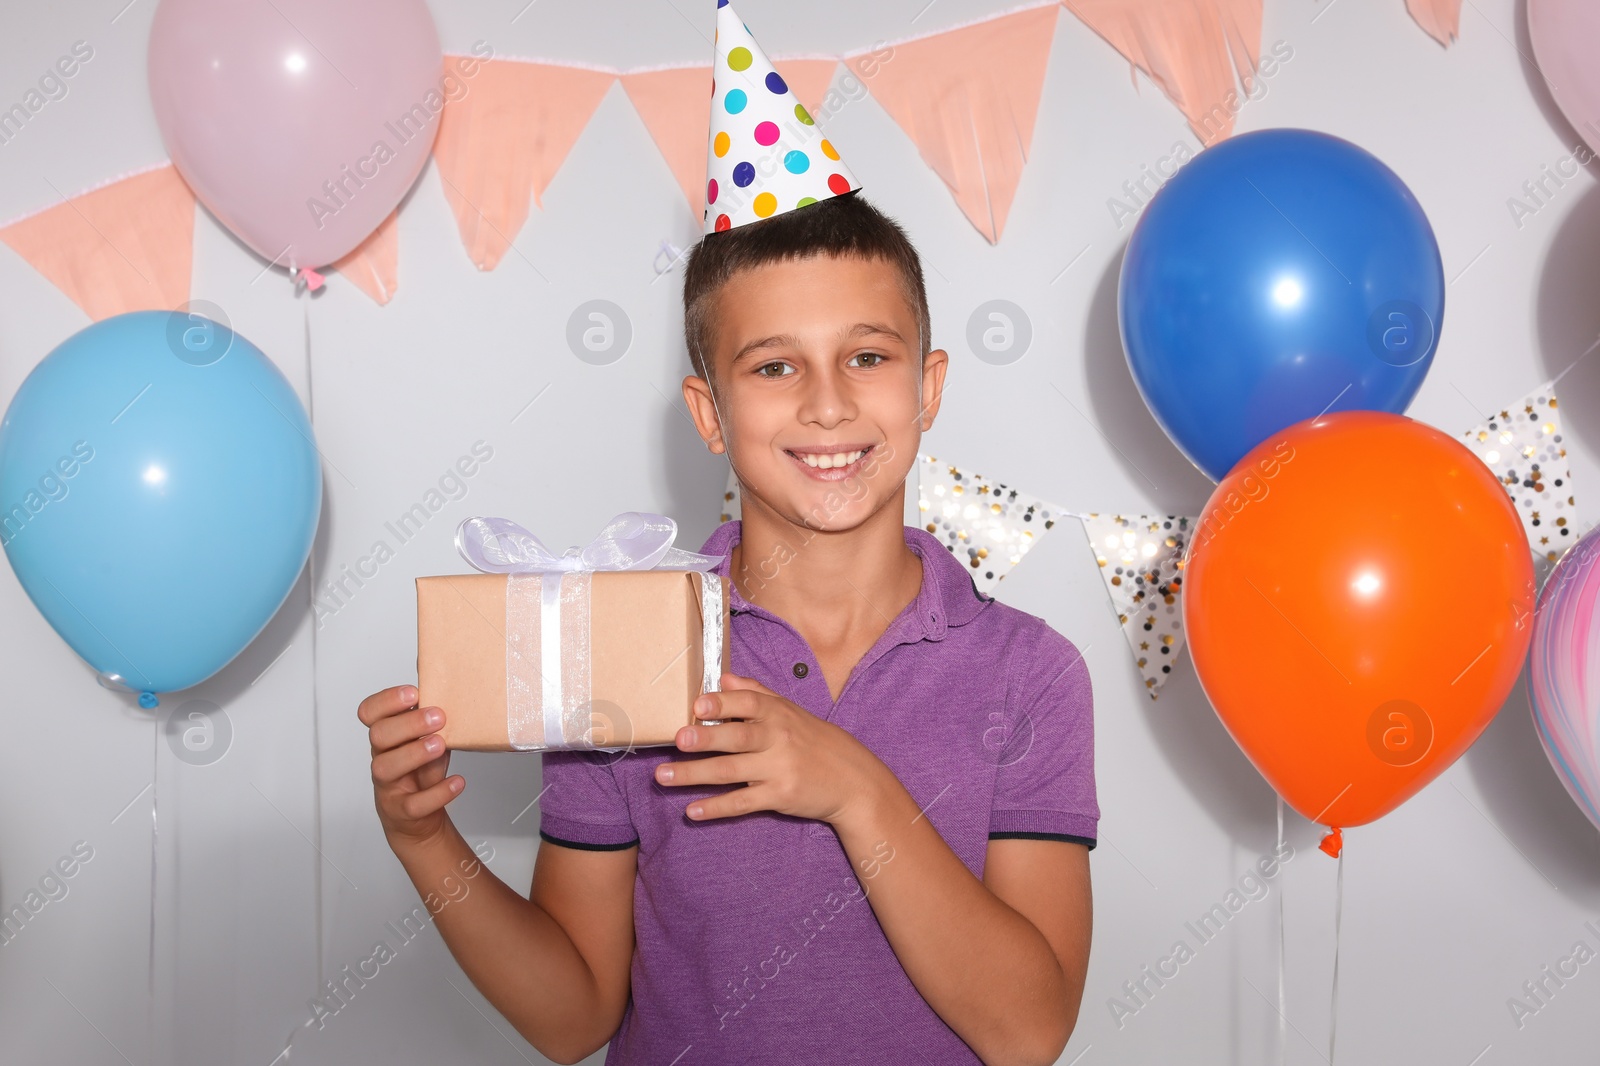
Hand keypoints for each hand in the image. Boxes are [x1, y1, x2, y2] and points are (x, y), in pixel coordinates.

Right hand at [358, 685, 464, 851]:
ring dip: (414, 753)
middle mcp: (382, 757)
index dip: (386, 701)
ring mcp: (388, 785)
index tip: (414, 693)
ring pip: (386, 768)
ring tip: (440, 745)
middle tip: (438, 717)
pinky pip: (413, 804)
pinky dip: (438, 792)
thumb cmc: (423, 771)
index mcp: (387, 736)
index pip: (370, 712)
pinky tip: (457, 782)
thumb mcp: (429, 741)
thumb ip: (434, 724)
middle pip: (378, 735)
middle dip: (408, 723)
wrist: (419, 818)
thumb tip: (457, 696)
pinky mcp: (400, 810)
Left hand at [655, 673, 887, 826]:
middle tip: (678, 739)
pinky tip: (692, 811)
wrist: (852, 780)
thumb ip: (757, 693)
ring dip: (694, 774)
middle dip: (707, 737)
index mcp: (779, 713)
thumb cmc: (815, 740)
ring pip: (731, 772)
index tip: (698, 704)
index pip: (749, 703)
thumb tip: (724, 677)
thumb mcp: (791, 710)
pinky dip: (716, 808)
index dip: (723, 702)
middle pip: (738, 736)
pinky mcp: (780, 797)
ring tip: (663, 776)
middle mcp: (778, 739)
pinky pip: (743, 803)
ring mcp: (779, 770)